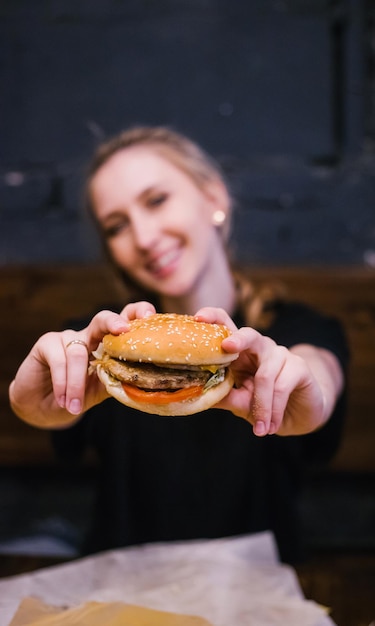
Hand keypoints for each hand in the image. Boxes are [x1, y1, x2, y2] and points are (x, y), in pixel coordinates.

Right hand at [9, 302, 155, 428]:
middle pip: (102, 319)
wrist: (44, 408)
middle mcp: (89, 335)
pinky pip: (59, 359)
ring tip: (75, 407)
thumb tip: (141, 378)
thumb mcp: (102, 389)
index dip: (137, 313)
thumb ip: (118, 378)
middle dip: (114, 322)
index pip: (125, 321)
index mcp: (107, 344)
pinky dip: (63, 383)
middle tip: (123, 330)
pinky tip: (64, 400)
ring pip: (79, 352)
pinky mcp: (47, 343)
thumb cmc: (78, 396)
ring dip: (77, 384)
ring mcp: (68, 337)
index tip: (149, 314)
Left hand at [195, 307, 342, 436]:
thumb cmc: (263, 404)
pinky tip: (270, 427)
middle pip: (249, 334)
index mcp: (239, 352)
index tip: (198, 317)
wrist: (298, 416)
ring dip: (261, 406)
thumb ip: (223, 396)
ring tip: (259, 430)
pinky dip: (274, 409)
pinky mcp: (299, 366)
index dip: (213, 318)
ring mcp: (280, 354)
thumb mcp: (240, 402)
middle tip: (227, 346)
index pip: (225, 326)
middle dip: (238, 339)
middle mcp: (259, 347)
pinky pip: (282, 386)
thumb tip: (197, 393)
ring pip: (265, 375)